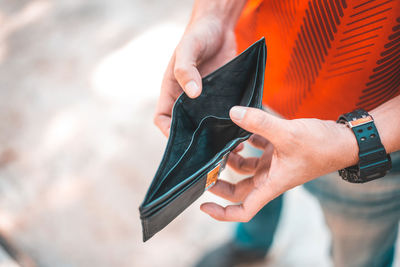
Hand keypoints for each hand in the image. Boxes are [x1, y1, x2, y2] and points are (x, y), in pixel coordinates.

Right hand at [154, 5, 241, 136]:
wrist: (219, 26)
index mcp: (172, 91)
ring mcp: (205, 100)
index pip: (163, 119)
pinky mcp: (222, 97)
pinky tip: (242, 132)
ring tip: (232, 146)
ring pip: (207, 125)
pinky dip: (231, 126)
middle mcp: (187, 99)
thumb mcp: (188, 49)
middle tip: (213, 151)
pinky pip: (224, 116)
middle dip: (198, 142)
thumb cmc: (198, 35)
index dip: (169, 132)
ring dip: (217, 137)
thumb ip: (186, 70)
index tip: (184, 142)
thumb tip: (192, 94)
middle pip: (187, 128)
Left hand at [201, 106, 358, 221]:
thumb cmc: (322, 146)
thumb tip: (233, 113)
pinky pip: (256, 149)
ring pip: (244, 168)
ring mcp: (274, 165)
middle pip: (238, 188)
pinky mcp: (278, 151)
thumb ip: (259, 122)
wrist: (344, 141)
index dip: (222, 213)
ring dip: (232, 156)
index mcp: (271, 184)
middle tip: (206, 166)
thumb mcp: (288, 134)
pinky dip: (247, 141)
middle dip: (220, 179)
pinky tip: (242, 126)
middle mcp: (270, 178)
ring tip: (225, 140)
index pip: (243, 210)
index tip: (203, 205)